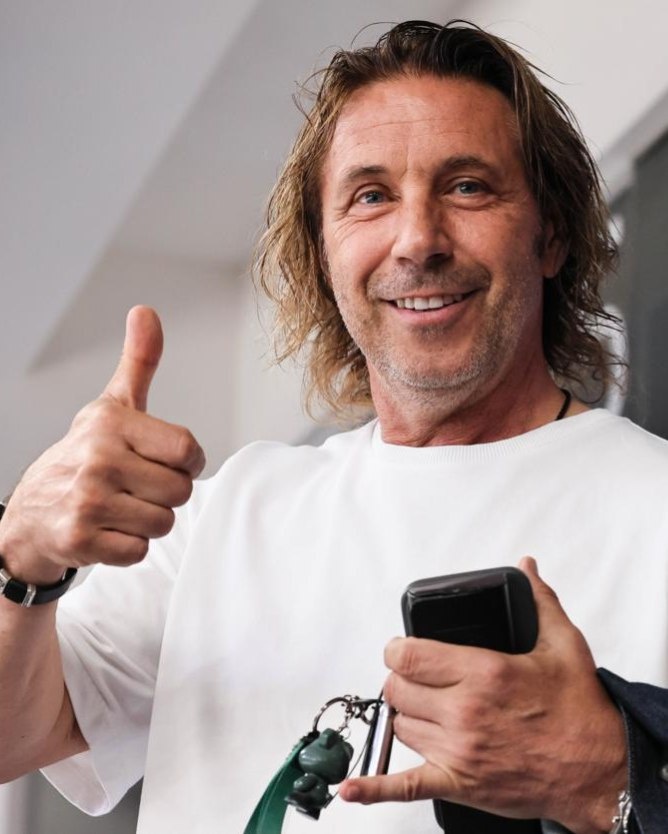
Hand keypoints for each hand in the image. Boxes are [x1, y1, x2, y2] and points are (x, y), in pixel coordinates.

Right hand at [0, 306, 204, 583]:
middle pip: (181, 492)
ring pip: (163, 524)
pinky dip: (128, 547)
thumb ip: (139, 362)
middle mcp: (98, 459)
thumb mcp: (111, 406)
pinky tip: (106, 530)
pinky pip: (139, 551)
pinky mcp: (80, 540)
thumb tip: (146, 311)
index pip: (189, 450)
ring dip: (147, 522)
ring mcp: (87, 501)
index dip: (186, 462)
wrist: (31, 513)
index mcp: (112, 423)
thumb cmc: (82, 457)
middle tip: (135, 488)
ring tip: (120, 508)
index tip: (164, 461)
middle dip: (165, 495)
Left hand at [340, 558, 626, 833]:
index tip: (400, 648)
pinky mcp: (460, 784)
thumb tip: (527, 568)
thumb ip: (539, 601)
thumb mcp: (564, 645)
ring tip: (423, 708)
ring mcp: (459, 750)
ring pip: (400, 725)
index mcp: (483, 672)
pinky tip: (353, 787)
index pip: (408, 655)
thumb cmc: (581, 713)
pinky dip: (375, 787)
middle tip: (415, 677)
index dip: (396, 649)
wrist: (599, 770)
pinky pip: (406, 786)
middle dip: (400, 679)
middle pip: (398, 688)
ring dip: (405, 714)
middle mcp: (465, 711)